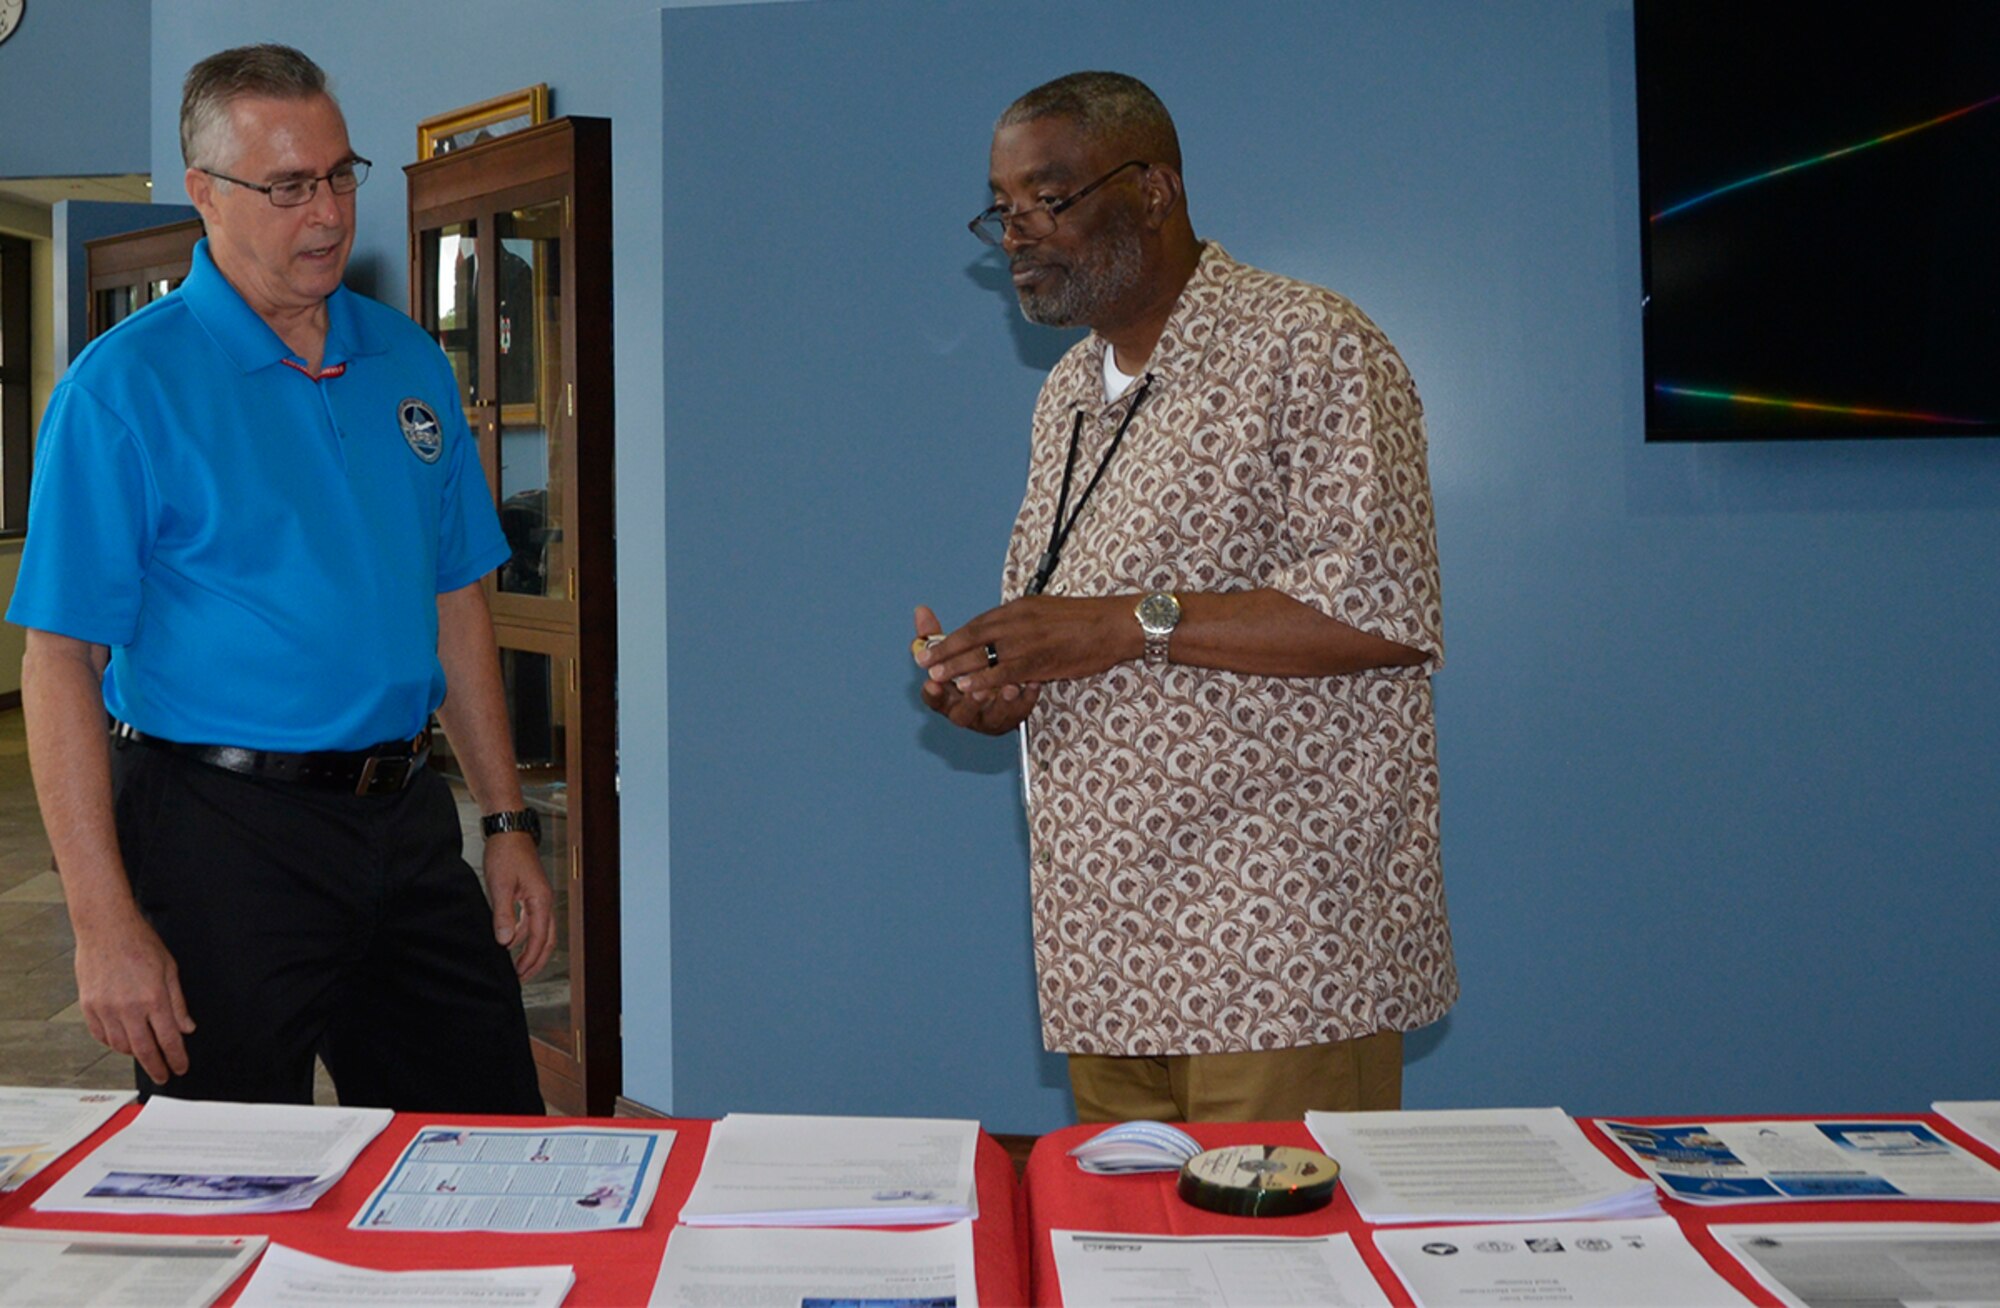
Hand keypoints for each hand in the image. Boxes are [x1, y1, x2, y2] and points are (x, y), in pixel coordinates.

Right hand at [74, 909, 195, 1085]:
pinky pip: (101, 1036)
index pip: (169, 1039)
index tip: (180, 1068)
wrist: (106, 928)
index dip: (176, 1058)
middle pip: (144, 1050)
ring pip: (121, 1046)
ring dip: (135, 1054)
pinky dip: (113, 1043)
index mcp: (153, 998)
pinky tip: (123, 1041)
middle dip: (157, 1067)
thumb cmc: (140, 943)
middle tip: (164, 1075)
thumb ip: (178, 1003)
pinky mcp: (88, 1006)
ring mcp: (105, 1008)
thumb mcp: (169, 970)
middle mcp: (128, 1008)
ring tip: (146, 1053)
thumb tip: (186, 1028)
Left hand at [484, 834, 555, 979]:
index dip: (529, 959)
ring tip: (514, 964)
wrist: (508, 830)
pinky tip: (509, 940)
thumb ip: (503, 915)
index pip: (539, 938)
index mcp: (541, 900)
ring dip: (528, 949)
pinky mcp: (530, 893)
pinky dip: (523, 934)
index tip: (518, 974)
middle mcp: (544, 900)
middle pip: (547, 939)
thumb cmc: (506, 853)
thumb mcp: (500, 885)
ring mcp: (539, 897)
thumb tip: (505, 941)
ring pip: (539, 931)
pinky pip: (531, 920)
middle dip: (536, 960)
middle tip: (522, 977)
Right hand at [913, 604, 1039, 734]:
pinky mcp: (1015, 715)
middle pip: (963, 714)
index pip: (934, 700)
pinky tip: (1033, 684)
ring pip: (996, 715)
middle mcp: (967, 712)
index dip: (932, 693)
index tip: (932, 683)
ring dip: (1003, 702)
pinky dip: (1027, 697)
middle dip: (970, 701)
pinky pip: (1022, 710)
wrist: (999, 694)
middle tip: (973, 689)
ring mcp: (992, 717)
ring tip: (1010, 688)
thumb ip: (936, 637)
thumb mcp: (951, 655)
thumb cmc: (969, 673)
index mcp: (947, 699)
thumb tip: (921, 610)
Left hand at [918, 594, 1137, 696]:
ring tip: (936, 677)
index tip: (934, 646)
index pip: (978, 623)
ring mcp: (1026, 641)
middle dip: (945, 651)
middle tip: (923, 663)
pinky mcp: (1039, 660)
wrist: (1113, 625)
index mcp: (1018, 608)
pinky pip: (1005, 672)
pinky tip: (968, 686)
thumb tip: (1002, 631)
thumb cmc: (1084, 620)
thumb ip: (1021, 622)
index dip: (953, 637)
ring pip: (983, 655)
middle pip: (973, 637)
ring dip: (957, 667)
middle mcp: (1017, 621)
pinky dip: (984, 680)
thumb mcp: (1045, 611)